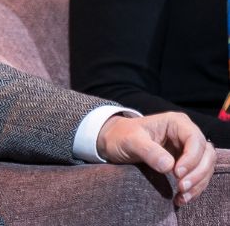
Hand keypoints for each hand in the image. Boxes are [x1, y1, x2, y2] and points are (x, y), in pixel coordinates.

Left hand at [97, 112, 216, 204]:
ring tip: (182, 196)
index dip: (191, 158)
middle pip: (206, 154)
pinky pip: (198, 176)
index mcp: (175, 122)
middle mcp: (186, 134)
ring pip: (205, 166)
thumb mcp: (130, 140)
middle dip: (198, 173)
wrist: (114, 141)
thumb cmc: (121, 136)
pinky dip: (194, 188)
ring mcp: (187, 149)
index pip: (195, 139)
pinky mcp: (185, 163)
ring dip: (198, 183)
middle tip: (181, 187)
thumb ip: (148, 151)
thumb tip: (169, 166)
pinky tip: (182, 198)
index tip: (177, 173)